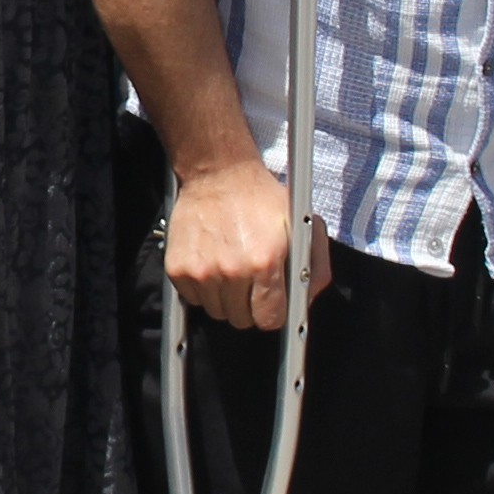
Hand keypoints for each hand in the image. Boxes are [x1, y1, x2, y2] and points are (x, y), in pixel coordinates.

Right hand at [163, 151, 317, 331]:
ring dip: (224, 298)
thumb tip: (308, 300)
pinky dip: (202, 289)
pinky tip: (211, 264)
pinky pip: (193, 299)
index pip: (269, 319)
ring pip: (216, 312)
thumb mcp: (301, 224)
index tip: (269, 302)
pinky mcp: (179, 268)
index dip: (272, 312)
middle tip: (249, 281)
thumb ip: (315, 265)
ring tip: (229, 268)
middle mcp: (232, 271)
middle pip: (241, 320)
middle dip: (248, 306)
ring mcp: (202, 271)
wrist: (218, 173)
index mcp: (265, 262)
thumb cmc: (260, 197)